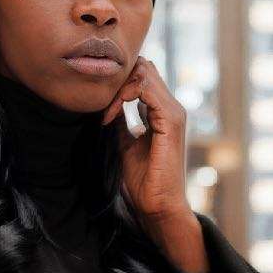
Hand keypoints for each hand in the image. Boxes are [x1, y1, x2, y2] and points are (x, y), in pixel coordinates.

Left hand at [102, 55, 191, 223]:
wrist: (157, 205)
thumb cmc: (144, 180)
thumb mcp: (125, 143)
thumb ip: (121, 121)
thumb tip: (108, 105)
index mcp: (162, 112)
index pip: (142, 76)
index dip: (117, 83)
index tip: (99, 108)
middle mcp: (171, 108)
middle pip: (144, 68)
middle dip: (117, 80)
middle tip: (99, 103)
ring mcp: (173, 113)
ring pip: (145, 73)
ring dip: (118, 88)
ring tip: (105, 112)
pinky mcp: (171, 122)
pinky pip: (146, 90)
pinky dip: (124, 96)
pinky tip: (110, 115)